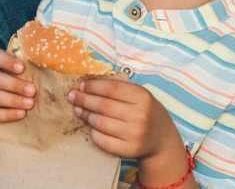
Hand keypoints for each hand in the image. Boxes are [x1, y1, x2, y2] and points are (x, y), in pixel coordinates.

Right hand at [0, 49, 35, 122]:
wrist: (7, 100)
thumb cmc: (21, 81)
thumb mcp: (24, 71)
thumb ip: (33, 67)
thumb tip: (53, 68)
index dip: (7, 62)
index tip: (22, 68)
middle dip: (14, 85)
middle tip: (32, 91)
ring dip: (12, 100)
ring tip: (29, 104)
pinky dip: (6, 114)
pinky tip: (21, 114)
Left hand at [68, 78, 188, 182]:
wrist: (162, 140)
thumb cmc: (145, 112)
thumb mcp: (139, 96)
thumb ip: (117, 88)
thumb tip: (85, 84)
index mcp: (143, 98)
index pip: (111, 88)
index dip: (93, 86)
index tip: (80, 85)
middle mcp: (140, 116)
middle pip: (103, 106)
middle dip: (84, 100)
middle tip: (72, 96)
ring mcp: (135, 134)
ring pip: (100, 123)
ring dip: (85, 115)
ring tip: (79, 110)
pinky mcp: (128, 150)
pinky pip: (102, 140)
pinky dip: (93, 132)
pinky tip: (90, 127)